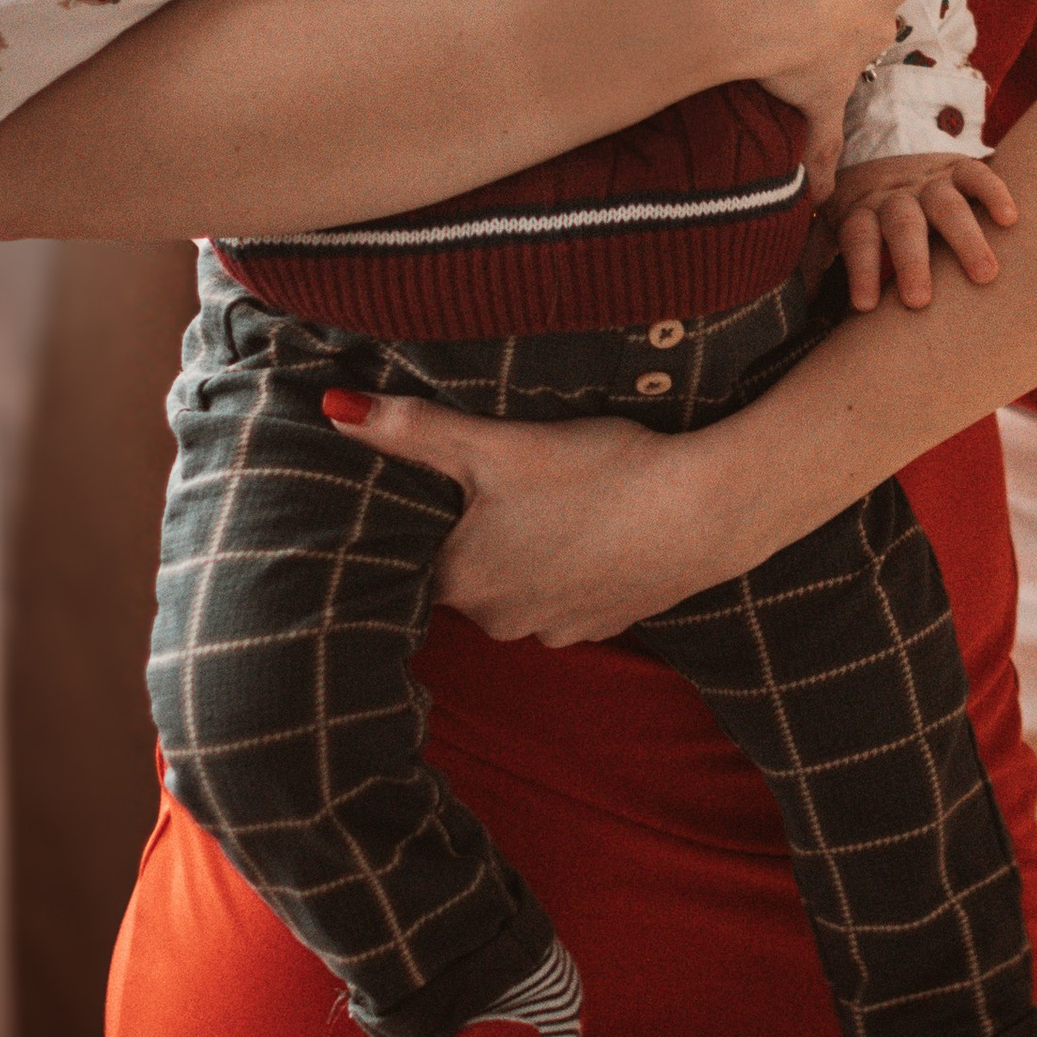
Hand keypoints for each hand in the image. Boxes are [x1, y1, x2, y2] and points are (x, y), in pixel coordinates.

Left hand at [322, 388, 750, 643]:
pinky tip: (593, 527)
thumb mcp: (495, 442)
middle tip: (504, 483)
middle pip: (468, 574)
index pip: (415, 558)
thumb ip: (410, 429)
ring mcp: (557, 629)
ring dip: (529, 555)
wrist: (704, 510)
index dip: (427, 520)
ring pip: (520, 588)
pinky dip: (574, 568)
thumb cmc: (596, 472)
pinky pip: (569, 598)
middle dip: (479, 536)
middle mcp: (500, 620)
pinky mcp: (606, 625)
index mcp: (460, 581)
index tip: (443, 489)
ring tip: (553, 502)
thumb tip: (333, 407)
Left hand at [824, 152, 1018, 310]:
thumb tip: (799, 304)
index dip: (861, 269)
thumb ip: (815, 257)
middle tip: (919, 301)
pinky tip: (1009, 219)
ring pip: (946, 205)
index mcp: (860, 211)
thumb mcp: (833, 223)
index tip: (865, 306)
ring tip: (985, 275)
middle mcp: (894, 196)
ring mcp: (929, 181)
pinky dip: (994, 192)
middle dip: (910, 262)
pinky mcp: (958, 167)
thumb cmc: (863, 204)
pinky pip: (977, 175)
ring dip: (965, 239)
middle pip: (901, 225)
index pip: (857, 238)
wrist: (887, 142)